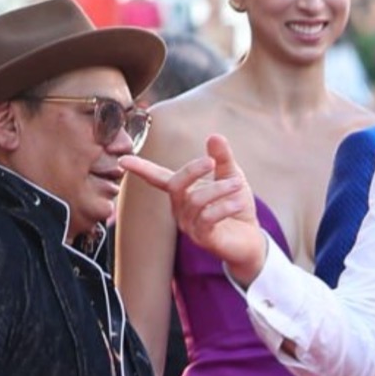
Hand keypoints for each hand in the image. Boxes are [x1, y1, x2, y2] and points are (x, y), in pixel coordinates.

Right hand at [119, 135, 269, 286]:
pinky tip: (236, 203)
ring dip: (218, 189)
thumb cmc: (236, 206)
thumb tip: (214, 136)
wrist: (251, 239)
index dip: (141, 168)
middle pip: (175, 185)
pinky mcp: (203, 238)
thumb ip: (222, 158)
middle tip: (211, 162)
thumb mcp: (231, 176)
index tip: (123, 160)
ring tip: (238, 184)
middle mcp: (180, 209)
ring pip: (194, 201)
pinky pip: (207, 218)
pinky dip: (223, 207)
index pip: (157, 178)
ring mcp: (189, 225)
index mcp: (183, 192)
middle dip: (192, 170)